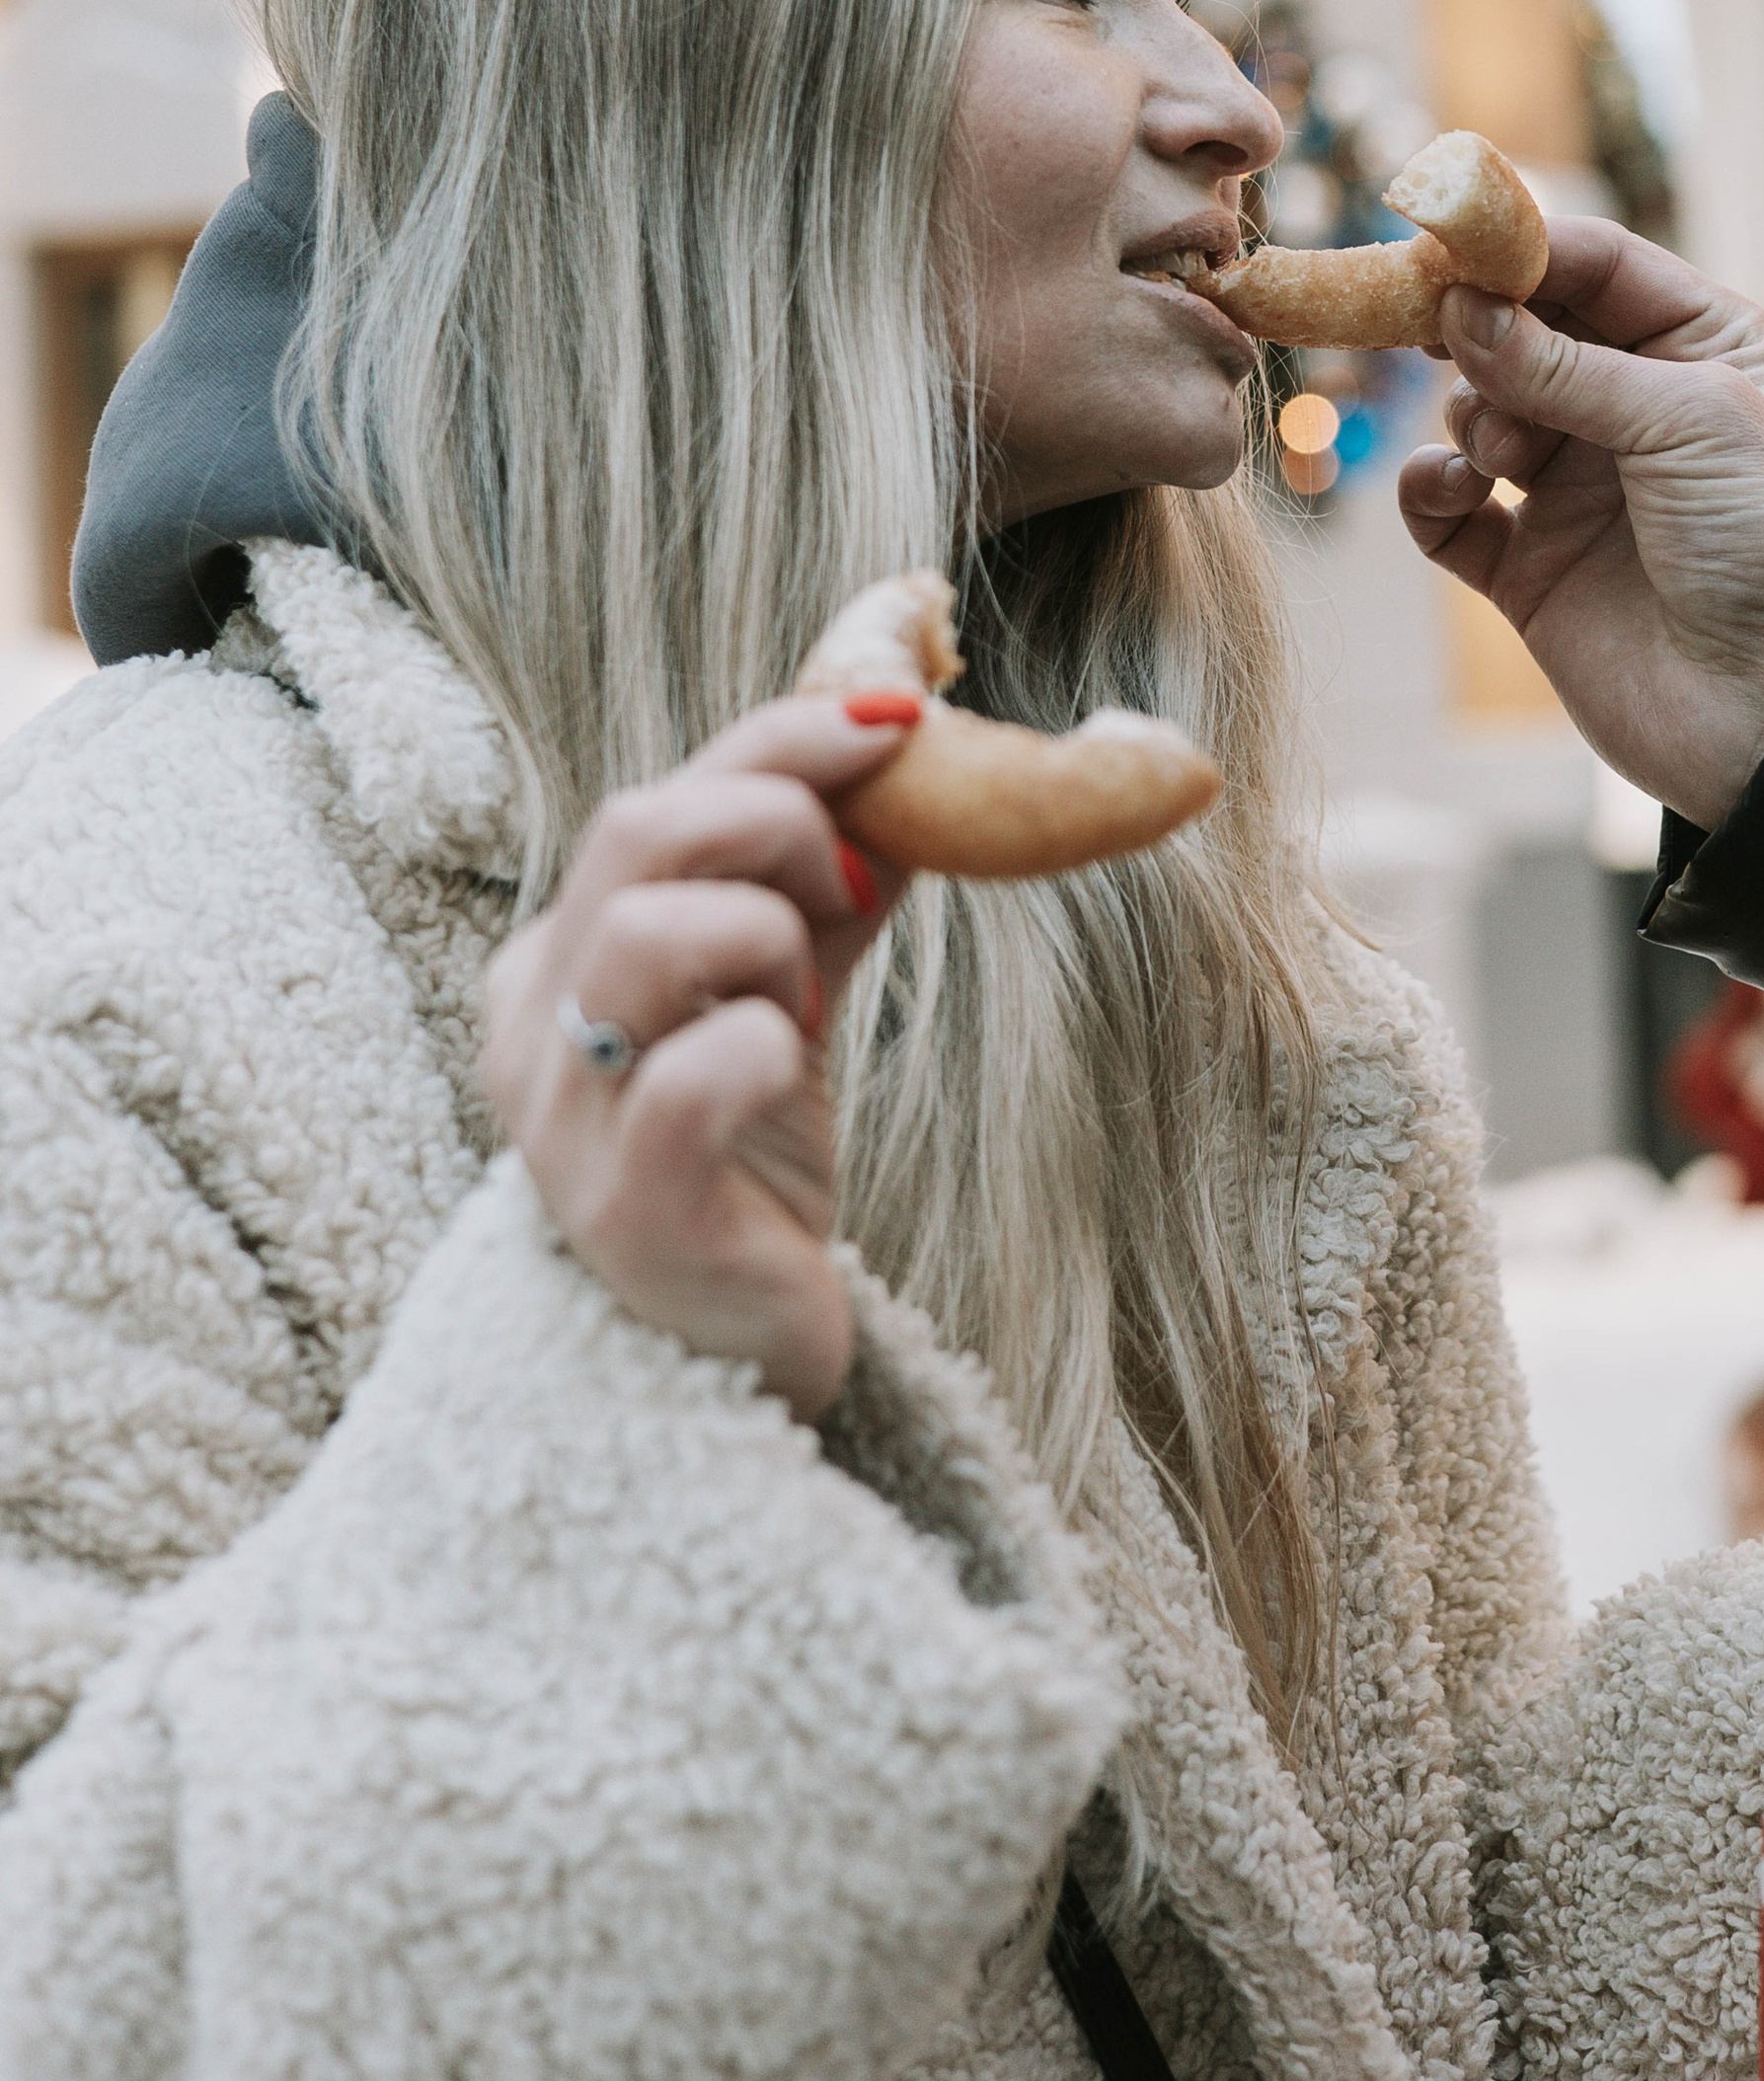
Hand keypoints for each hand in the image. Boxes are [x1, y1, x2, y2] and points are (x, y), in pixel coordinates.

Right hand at [479, 695, 917, 1424]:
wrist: (731, 1355)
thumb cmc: (746, 1164)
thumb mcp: (782, 995)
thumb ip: (823, 887)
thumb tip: (912, 764)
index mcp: (558, 960)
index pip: (657, 799)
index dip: (784, 742)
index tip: (898, 726)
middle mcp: (534, 1026)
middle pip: (634, 834)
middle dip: (779, 823)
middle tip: (852, 888)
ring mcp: (565, 1121)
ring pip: (650, 931)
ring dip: (769, 934)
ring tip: (805, 1007)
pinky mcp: (625, 1209)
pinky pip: (692, 1075)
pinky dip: (765, 1044)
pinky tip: (787, 1070)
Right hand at [1394, 220, 1763, 828]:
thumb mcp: (1688, 419)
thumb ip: (1566, 363)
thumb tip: (1461, 308)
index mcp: (1700, 348)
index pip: (1595, 267)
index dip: (1520, 249)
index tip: (1446, 244)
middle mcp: (1634, 410)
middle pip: (1521, 331)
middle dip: (1475, 327)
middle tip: (1427, 324)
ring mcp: (1578, 489)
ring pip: (1479, 412)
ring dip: (1474, 416)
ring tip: (1505, 456)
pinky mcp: (1532, 569)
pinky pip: (1450, 511)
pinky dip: (1434, 490)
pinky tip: (1453, 491)